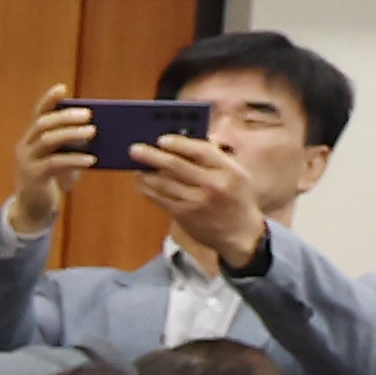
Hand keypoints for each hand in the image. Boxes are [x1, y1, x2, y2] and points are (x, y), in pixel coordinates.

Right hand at [7, 83, 97, 236]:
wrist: (33, 207)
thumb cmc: (52, 178)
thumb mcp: (60, 158)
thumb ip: (71, 145)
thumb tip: (98, 131)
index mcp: (31, 138)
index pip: (38, 113)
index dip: (49, 100)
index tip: (63, 88)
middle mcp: (24, 147)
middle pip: (43, 124)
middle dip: (66, 117)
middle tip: (89, 115)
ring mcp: (26, 162)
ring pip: (47, 140)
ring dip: (72, 134)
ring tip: (93, 132)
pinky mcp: (33, 177)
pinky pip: (54, 163)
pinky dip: (74, 160)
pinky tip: (91, 160)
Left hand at [132, 130, 274, 270]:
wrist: (241, 234)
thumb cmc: (236, 199)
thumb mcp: (237, 175)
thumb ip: (214, 158)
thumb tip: (184, 143)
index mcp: (229, 170)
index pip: (200, 151)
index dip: (178, 143)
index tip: (161, 140)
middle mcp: (213, 185)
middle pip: (176, 165)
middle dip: (151, 156)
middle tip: (134, 149)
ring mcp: (197, 201)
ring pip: (163, 183)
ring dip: (146, 174)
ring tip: (136, 166)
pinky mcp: (184, 215)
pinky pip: (160, 198)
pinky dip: (148, 189)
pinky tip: (142, 183)